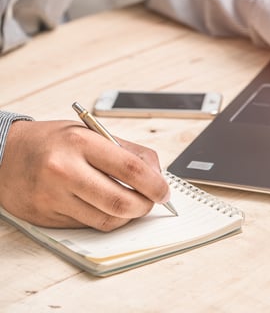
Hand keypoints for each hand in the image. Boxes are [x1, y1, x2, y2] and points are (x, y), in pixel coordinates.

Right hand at [0, 120, 169, 230]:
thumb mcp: (92, 133)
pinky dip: (106, 219)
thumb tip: (158, 176)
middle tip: (152, 201)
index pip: (131, 168)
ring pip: (107, 219)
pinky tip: (108, 207)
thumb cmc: (54, 142)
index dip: (155, 184)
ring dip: (129, 216)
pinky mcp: (47, 217)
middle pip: (121, 201)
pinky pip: (89, 225)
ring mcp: (54, 196)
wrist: (4, 154)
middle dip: (146, 205)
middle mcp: (65, 170)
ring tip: (132, 204)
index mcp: (80, 142)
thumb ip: (129, 152)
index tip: (164, 190)